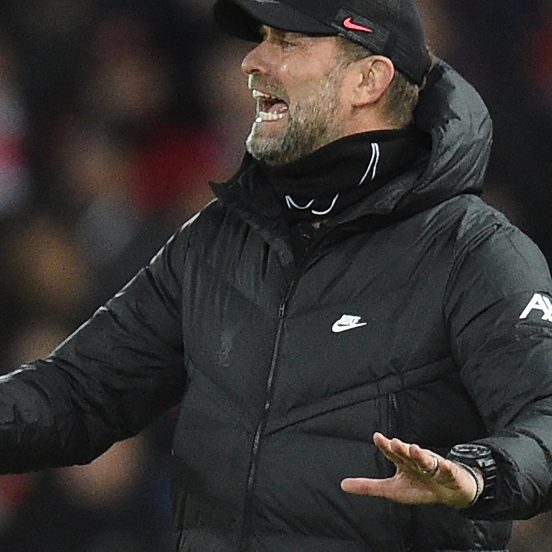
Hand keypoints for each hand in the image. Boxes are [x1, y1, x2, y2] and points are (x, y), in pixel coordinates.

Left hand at [341, 432, 482, 508]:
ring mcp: (433, 467)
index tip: (377, 437)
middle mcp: (417, 460)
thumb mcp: (390, 489)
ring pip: (426, 459)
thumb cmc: (417, 487)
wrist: (448, 492)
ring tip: (413, 448)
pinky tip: (443, 465)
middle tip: (394, 443)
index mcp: (403, 462)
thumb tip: (342, 485)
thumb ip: (367, 486)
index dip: (385, 445)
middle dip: (401, 448)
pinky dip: (446, 469)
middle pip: (408, 453)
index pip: (392, 452)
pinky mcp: (449, 475)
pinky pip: (448, 471)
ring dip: (419, 454)